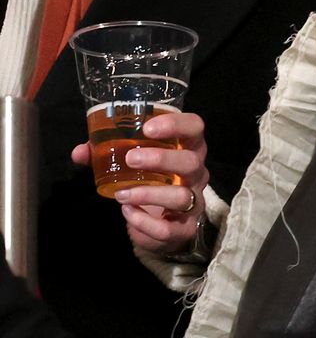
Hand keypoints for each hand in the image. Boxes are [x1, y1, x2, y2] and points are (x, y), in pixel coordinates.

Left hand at [73, 111, 208, 255]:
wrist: (165, 222)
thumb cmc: (151, 179)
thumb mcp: (133, 162)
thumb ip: (106, 154)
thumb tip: (80, 151)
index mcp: (189, 147)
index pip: (194, 127)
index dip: (176, 124)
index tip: (148, 128)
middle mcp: (197, 172)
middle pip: (190, 161)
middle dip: (161, 159)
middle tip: (130, 159)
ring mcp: (195, 201)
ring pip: (182, 197)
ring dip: (149, 195)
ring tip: (121, 195)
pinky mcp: (186, 228)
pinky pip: (168, 229)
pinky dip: (144, 223)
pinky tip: (128, 213)